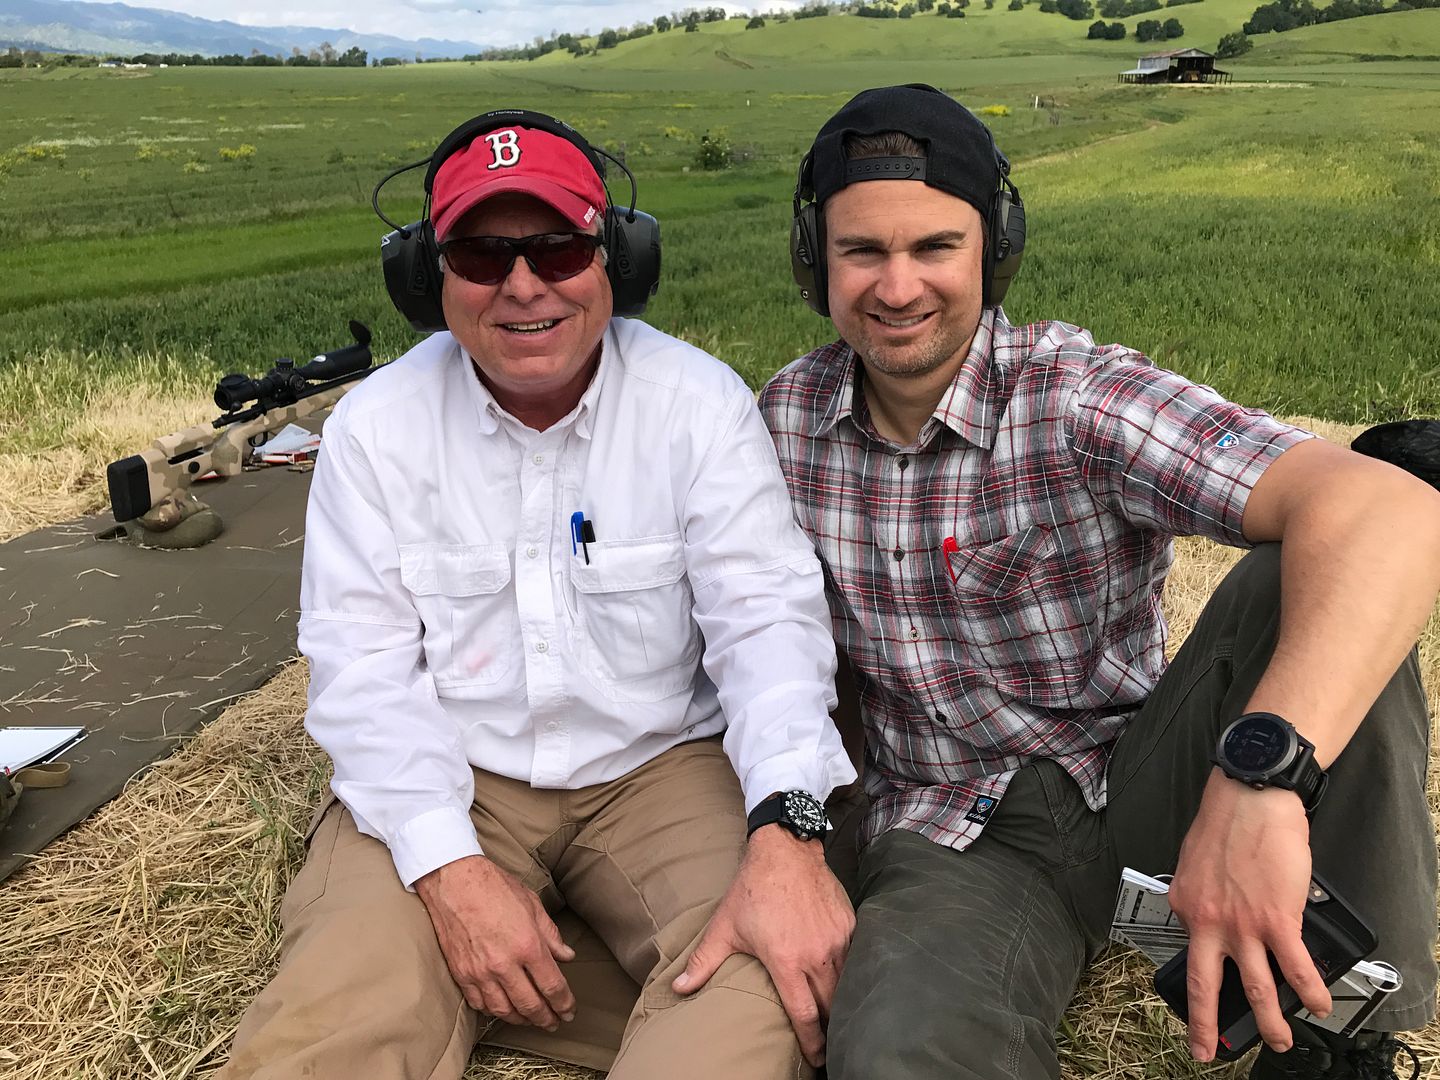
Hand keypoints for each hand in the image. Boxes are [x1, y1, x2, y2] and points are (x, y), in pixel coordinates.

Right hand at [414, 855, 575, 1029]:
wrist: (453, 881)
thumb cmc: (493, 886)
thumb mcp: (532, 905)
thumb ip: (551, 935)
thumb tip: (566, 956)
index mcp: (527, 945)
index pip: (552, 986)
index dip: (564, 1004)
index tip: (569, 1011)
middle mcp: (504, 964)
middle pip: (530, 1005)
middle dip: (546, 1018)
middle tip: (554, 1022)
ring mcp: (480, 972)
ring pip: (504, 1011)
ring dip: (521, 1019)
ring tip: (531, 1019)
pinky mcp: (461, 973)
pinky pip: (479, 1004)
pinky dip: (494, 1011)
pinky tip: (503, 1008)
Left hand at [672, 825, 854, 1067]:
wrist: (784, 850)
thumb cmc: (752, 890)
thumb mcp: (724, 927)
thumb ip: (703, 962)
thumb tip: (678, 989)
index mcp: (786, 961)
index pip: (805, 1014)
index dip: (812, 1041)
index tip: (816, 1058)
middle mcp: (816, 953)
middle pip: (831, 1004)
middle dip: (830, 1026)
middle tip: (827, 1042)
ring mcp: (837, 939)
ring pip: (846, 982)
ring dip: (841, 1000)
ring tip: (836, 1015)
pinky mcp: (849, 925)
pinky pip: (854, 957)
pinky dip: (849, 971)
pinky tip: (844, 978)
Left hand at [1167, 771, 1330, 1060]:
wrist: (1250, 798)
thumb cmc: (1225, 822)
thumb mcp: (1193, 864)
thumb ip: (1200, 896)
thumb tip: (1212, 914)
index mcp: (1185, 907)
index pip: (1190, 952)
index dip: (1200, 977)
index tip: (1199, 999)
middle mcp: (1209, 921)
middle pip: (1206, 985)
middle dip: (1205, 1025)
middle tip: (1204, 1051)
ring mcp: (1243, 924)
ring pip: (1257, 988)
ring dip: (1270, 1020)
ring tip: (1279, 1041)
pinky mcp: (1278, 919)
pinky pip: (1297, 967)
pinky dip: (1311, 991)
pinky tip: (1318, 1004)